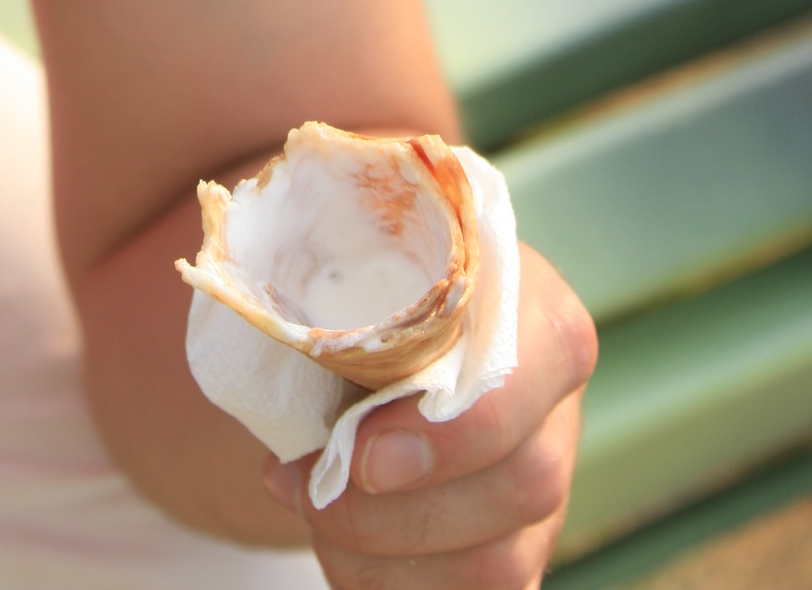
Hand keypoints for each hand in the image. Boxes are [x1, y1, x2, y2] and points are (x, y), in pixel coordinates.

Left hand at [262, 244, 597, 588]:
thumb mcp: (348, 255)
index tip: (364, 452)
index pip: (550, 354)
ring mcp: (540, 481)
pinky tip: (338, 552)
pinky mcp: (516, 548)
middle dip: (402, 511)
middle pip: (526, 481)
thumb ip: (328, 263)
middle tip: (313, 490)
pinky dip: (388, 584)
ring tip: (310, 510)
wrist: (369, 336)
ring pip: (500, 561)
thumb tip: (257, 303)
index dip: (464, 423)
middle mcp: (553, 399)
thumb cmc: (359, 283)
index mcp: (531, 302)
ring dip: (384, 557)